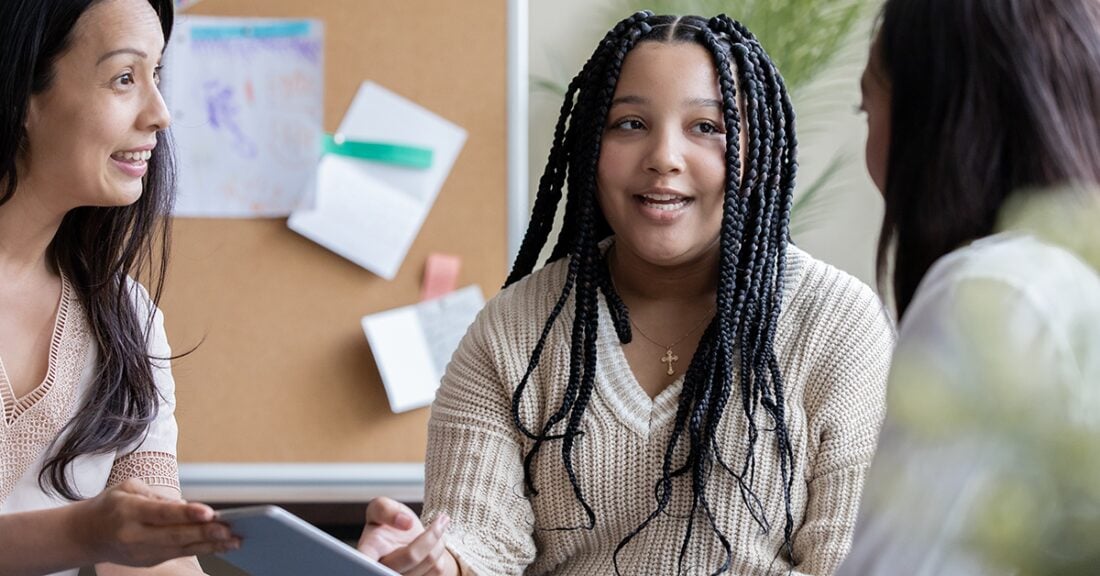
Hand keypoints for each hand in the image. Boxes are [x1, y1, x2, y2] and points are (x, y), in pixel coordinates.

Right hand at [73, 478, 238, 565]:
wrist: (85, 535)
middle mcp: (135, 535)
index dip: (187, 513)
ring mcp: (142, 552)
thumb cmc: (110, 506)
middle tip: (229, 528)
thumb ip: (157, 495)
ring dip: (211, 544)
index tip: (209, 511)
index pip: (162, 513)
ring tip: (235, 539)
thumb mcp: (128, 488)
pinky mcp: (150, 561)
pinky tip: (223, 544)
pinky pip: (180, 554)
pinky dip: (203, 549)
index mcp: (128, 512)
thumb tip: (187, 506)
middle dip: (205, 532)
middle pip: (175, 535)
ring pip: (182, 548)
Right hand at [358, 497, 458, 575]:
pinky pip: (438, 571)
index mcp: (368, 551)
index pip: (365, 563)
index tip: (378, 561)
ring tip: (436, 530)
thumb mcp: (382, 506)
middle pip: (412, 556)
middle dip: (430, 536)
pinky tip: (435, 545)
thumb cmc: (392, 523)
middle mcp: (381, 570)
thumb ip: (384, 508)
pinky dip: (441, 553)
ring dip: (438, 542)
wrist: (407, 537)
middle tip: (439, 521)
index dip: (372, 564)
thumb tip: (404, 523)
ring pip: (429, 563)